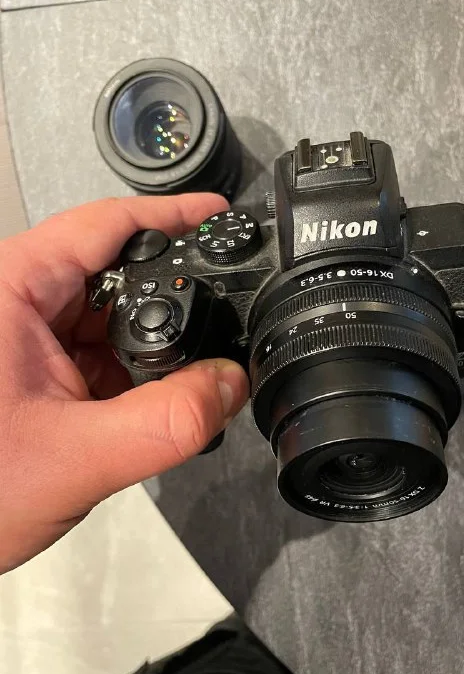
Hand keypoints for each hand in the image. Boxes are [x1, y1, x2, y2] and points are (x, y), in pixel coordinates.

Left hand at [0, 194, 248, 572]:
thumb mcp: (76, 458)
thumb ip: (166, 421)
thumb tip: (230, 384)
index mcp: (14, 289)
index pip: (105, 224)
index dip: (171, 215)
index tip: (219, 216)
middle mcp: (20, 302)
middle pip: (116, 272)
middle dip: (174, 299)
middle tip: (222, 321)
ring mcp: (30, 337)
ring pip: (113, 318)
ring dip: (155, 346)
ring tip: (179, 381)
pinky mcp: (39, 368)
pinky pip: (102, 353)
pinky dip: (136, 373)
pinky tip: (151, 400)